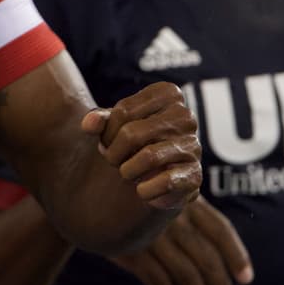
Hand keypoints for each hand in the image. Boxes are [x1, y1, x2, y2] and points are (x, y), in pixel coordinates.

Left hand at [81, 82, 201, 209]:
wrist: (159, 176)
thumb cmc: (134, 141)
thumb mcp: (113, 125)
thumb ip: (99, 120)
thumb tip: (88, 123)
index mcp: (168, 94)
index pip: (123, 111)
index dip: (106, 132)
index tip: (107, 142)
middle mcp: (185, 116)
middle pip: (131, 134)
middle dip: (113, 153)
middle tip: (113, 161)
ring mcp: (193, 144)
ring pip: (147, 157)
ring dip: (127, 171)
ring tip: (127, 173)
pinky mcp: (195, 174)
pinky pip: (166, 182)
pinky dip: (145, 190)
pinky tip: (142, 190)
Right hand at [111, 195, 253, 284]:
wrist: (90, 195)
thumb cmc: (137, 201)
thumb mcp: (165, 197)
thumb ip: (192, 218)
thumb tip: (223, 259)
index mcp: (185, 201)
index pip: (220, 230)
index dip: (237, 255)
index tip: (246, 279)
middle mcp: (172, 217)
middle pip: (206, 257)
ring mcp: (151, 233)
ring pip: (185, 273)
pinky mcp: (130, 249)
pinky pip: (157, 280)